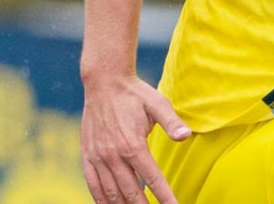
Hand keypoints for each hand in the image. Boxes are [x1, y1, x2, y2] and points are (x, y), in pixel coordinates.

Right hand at [81, 74, 190, 203]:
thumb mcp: (158, 104)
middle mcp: (113, 155)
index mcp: (133, 145)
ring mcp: (98, 157)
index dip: (164, 197)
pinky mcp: (87, 156)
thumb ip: (172, 122)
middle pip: (131, 192)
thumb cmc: (134, 93)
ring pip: (111, 193)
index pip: (152, 179)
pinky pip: (93, 185)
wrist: (104, 82)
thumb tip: (186, 135)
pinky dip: (101, 200)